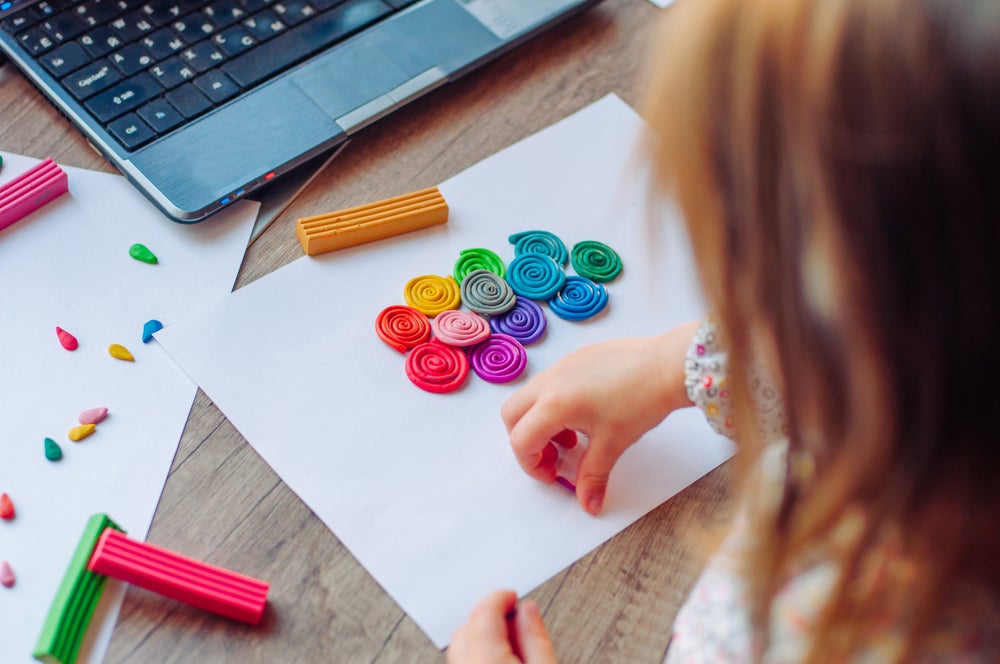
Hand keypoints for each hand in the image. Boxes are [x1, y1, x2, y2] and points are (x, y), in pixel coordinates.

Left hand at [448, 590, 555, 663]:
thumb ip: (536, 639)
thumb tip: (528, 609)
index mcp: (488, 661)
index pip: (483, 614)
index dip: (498, 598)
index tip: (512, 596)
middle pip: (464, 630)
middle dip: (486, 615)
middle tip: (512, 613)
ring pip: (459, 648)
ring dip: (479, 635)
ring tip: (509, 637)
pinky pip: (461, 662)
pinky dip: (475, 653)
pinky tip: (499, 657)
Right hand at [501, 321, 699, 514]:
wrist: (668, 366)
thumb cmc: (641, 400)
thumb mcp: (613, 444)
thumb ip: (593, 477)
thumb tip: (588, 504)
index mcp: (554, 404)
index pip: (521, 440)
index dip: (533, 465)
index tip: (554, 475)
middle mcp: (550, 381)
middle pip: (512, 415)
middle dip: (526, 441)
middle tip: (555, 456)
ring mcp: (562, 365)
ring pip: (530, 397)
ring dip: (541, 422)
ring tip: (574, 437)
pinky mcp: (576, 357)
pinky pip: (550, 383)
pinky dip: (555, 404)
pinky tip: (587, 414)